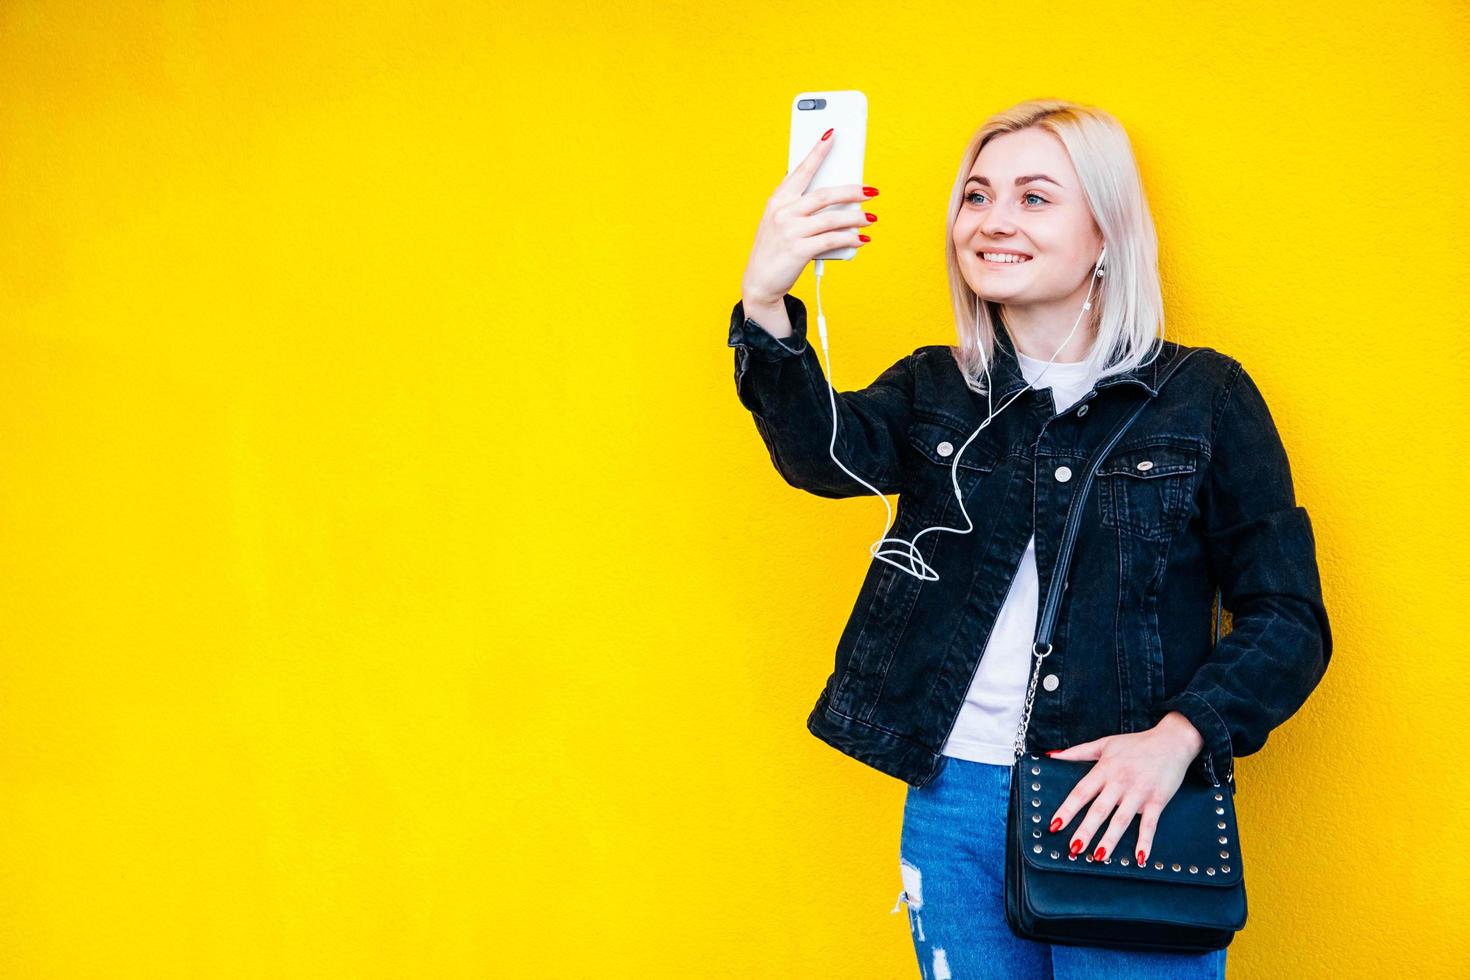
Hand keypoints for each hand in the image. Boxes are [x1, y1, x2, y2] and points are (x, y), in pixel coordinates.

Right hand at [739, 129, 877, 305]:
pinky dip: (850, 238)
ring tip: (870, 218)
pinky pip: (832, 240)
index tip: (832, 134)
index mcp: (778, 200)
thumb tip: (835, 195)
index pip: (801, 170)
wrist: (759, 281)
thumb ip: (799, 206)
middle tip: (871, 190)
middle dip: (851, 191)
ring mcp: (790, 231)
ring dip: (856, 218)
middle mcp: (783, 212)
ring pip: (832, 218)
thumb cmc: (774, 248)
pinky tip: (861, 239)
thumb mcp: (779, 221)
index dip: (818, 152)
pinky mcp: (799, 251)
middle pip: (824, 194)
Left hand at [1043, 711, 1203, 864]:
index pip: (1081, 792)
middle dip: (1086, 830)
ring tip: (1099, 856)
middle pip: (1099, 809)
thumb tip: (1051, 756)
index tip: (1055, 825)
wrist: (1172, 741)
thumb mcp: (1104, 743)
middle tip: (1074, 848)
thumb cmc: (1136, 743)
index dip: (1067, 809)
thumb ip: (1077, 752)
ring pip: (1121, 819)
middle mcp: (1120, 782)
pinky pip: (1150, 824)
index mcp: (1104, 769)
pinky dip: (1145, 841)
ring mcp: (1139, 792)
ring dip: (1110, 839)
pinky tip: (1140, 857)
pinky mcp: (1157, 800)